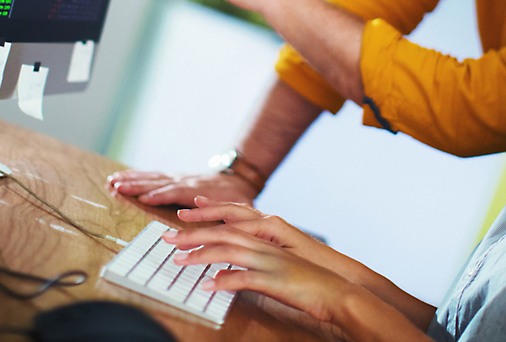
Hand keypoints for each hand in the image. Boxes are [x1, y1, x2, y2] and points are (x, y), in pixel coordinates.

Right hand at [106, 171, 258, 206]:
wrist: (239, 178)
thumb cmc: (237, 197)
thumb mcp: (236, 209)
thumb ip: (226, 217)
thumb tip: (217, 229)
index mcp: (198, 190)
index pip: (177, 192)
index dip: (161, 195)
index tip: (144, 198)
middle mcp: (186, 181)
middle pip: (159, 182)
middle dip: (137, 184)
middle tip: (117, 185)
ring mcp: (179, 178)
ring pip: (153, 178)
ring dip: (133, 179)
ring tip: (113, 180)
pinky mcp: (175, 178)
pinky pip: (154, 176)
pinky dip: (138, 176)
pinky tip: (124, 177)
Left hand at [177, 197, 348, 276]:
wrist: (337, 290)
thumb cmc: (309, 280)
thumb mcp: (279, 264)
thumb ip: (257, 259)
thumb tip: (234, 264)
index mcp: (268, 236)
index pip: (231, 222)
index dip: (207, 216)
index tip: (185, 214)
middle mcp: (266, 244)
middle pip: (223, 234)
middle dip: (193, 234)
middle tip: (168, 237)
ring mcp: (269, 261)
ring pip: (229, 251)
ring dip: (201, 255)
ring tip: (179, 259)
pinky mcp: (274, 281)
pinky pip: (244, 279)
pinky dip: (224, 281)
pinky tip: (207, 286)